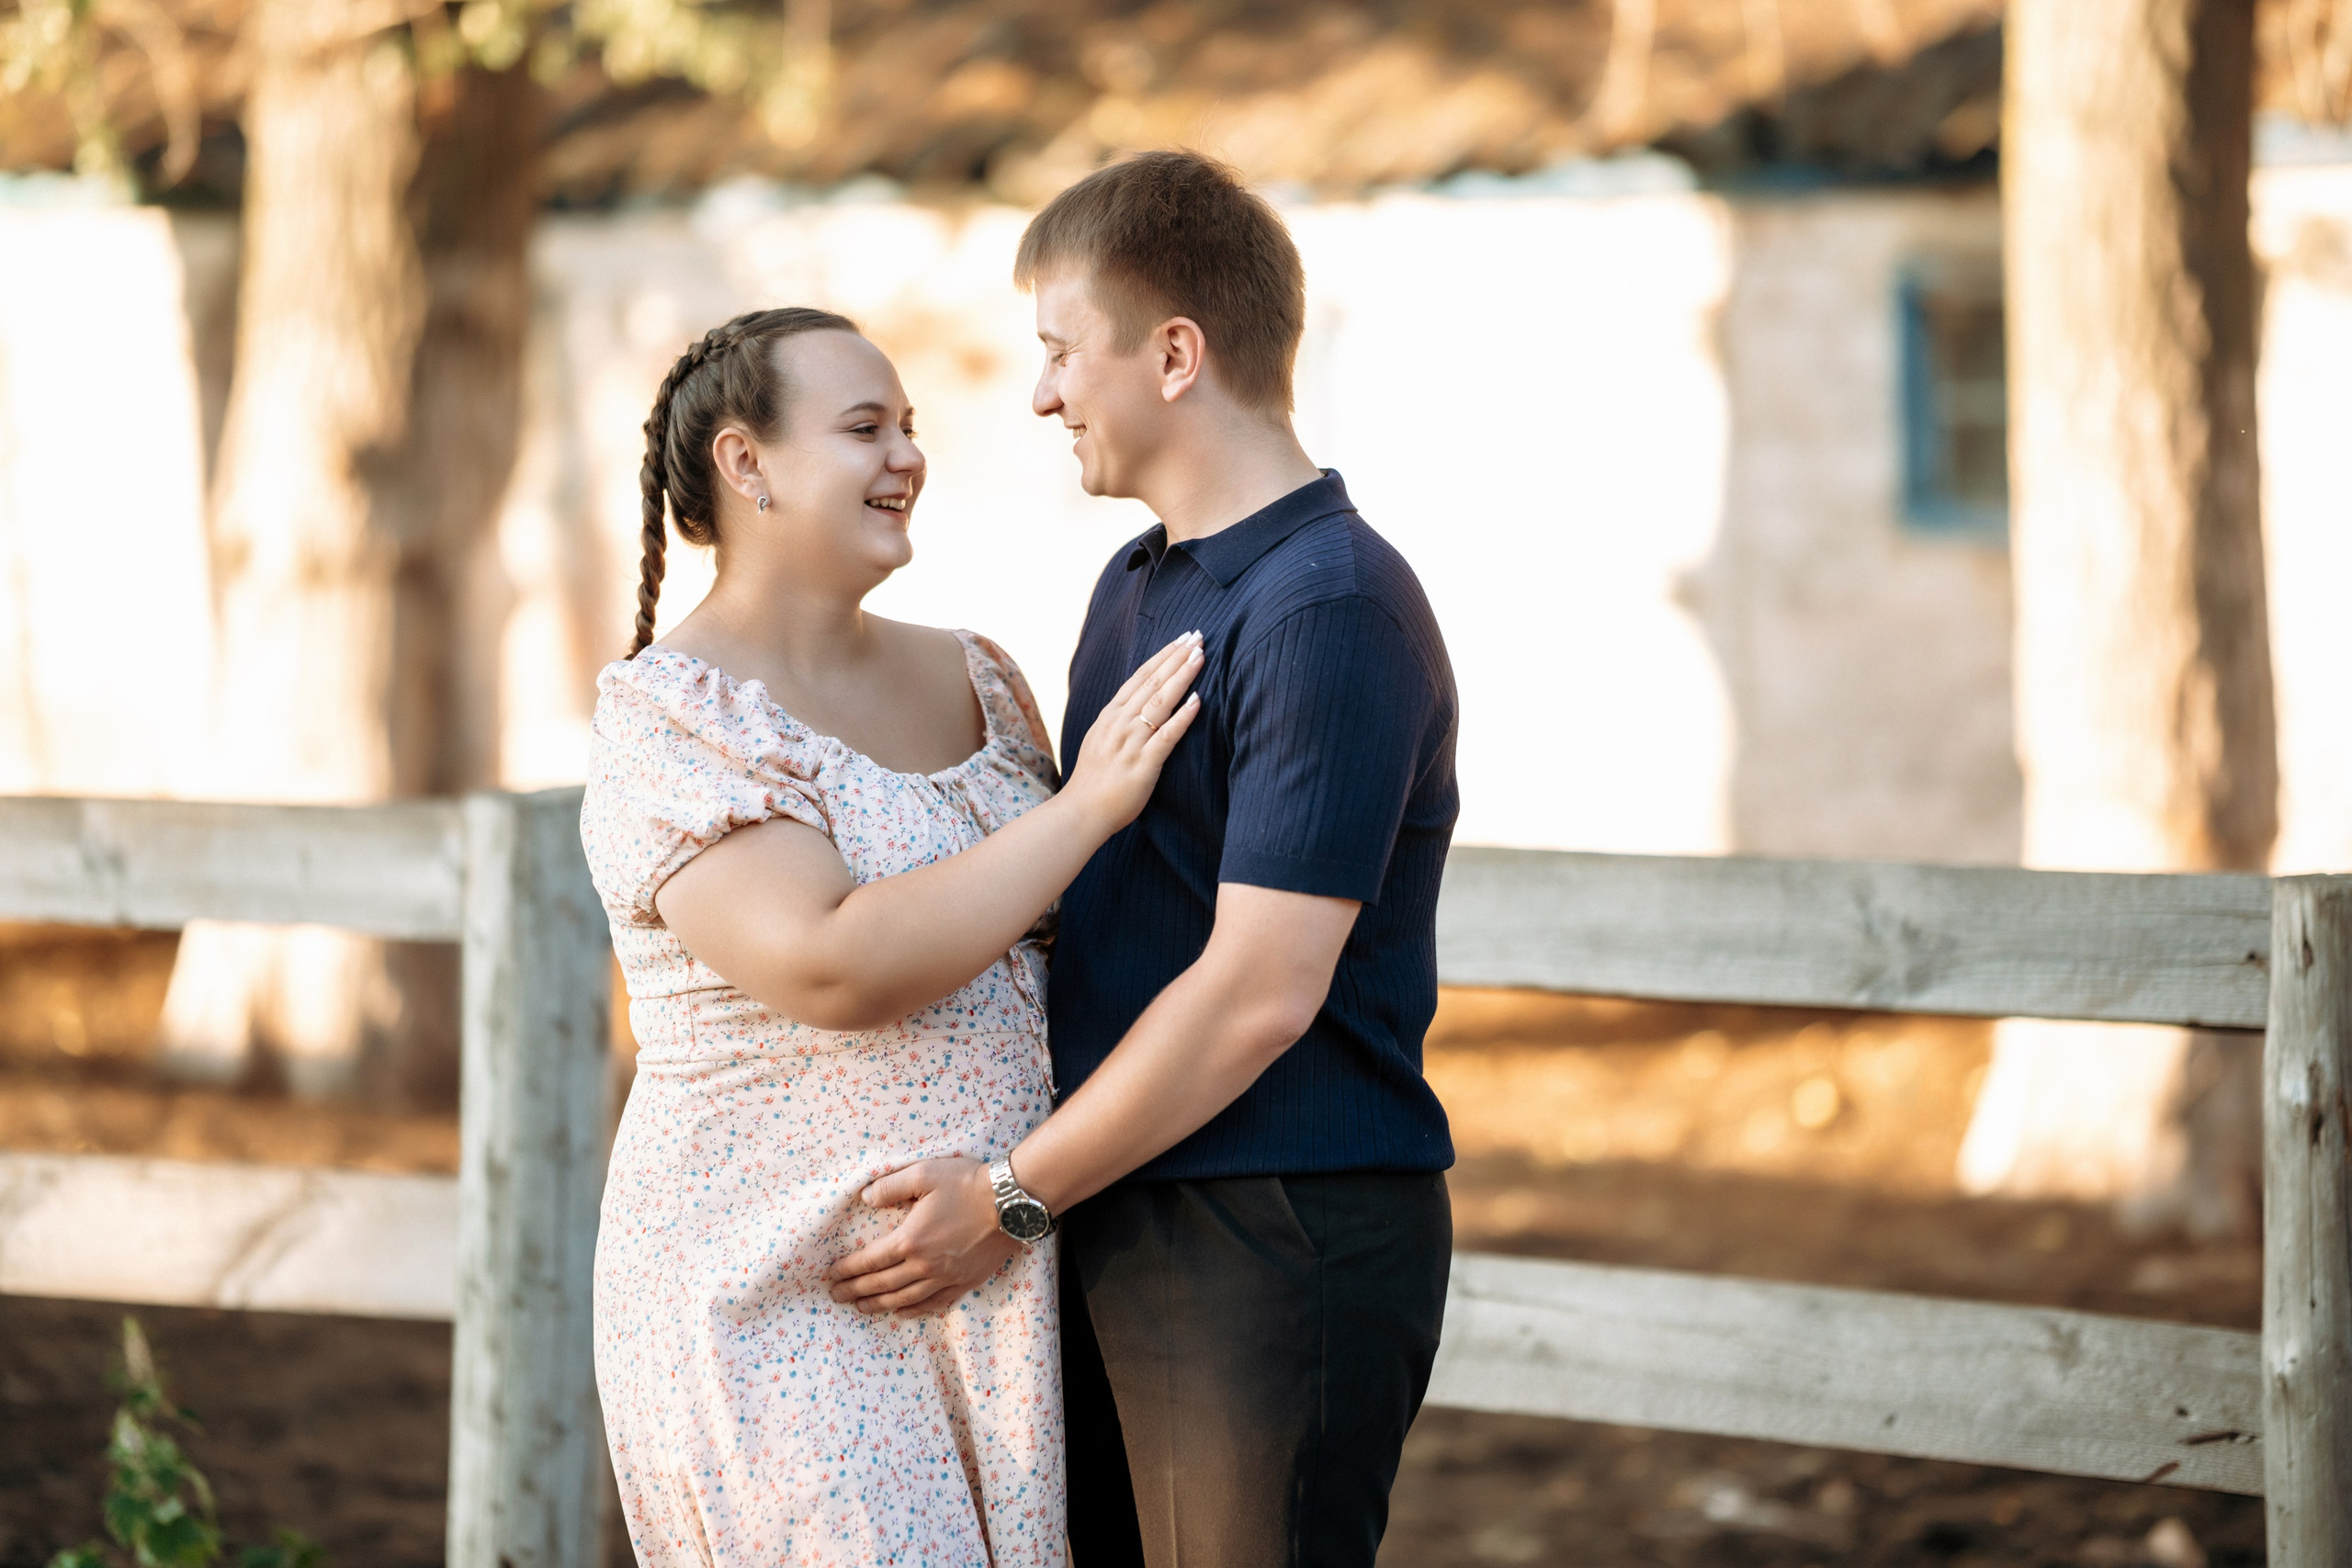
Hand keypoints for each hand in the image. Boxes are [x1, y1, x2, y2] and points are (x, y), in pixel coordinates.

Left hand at [825, 1156, 1020, 1315]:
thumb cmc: (968, 1183)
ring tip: (861, 1308)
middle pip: (881, 1284)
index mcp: (910, 1240)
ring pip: (904, 1299)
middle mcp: (924, 1265)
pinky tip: (902, 1312)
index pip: (869, 1260)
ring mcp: (946, 1277)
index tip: (831, 1275)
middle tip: (836, 1296)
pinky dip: (914, 1311)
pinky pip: (934, 1303)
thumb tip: (865, 1198)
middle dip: (855, 1291)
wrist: (1011, 1202)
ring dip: (878, 1305)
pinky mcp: (965, 1282)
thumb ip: (890, 1186)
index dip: (847, 1269)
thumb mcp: (924, 1173)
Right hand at [1060, 632, 1203, 836]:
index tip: (1181, 639)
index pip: (1140, 677)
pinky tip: (1198, 701)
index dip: (1163, 656)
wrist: (1081, 812)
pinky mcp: (1143, 764)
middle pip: (1152, 682)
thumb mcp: (1100, 740)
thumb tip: (1138, 705)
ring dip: (1182, 676)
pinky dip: (1183, 716)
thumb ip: (1118, 721)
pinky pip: (1166, 736)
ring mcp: (1130, 742)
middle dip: (1176, 657)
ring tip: (1200, 657)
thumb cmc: (1094, 781)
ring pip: (1160, 702)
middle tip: (1197, 636)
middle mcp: (1119, 723)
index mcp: (1110, 715)